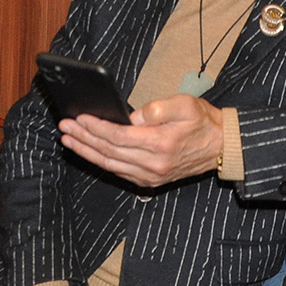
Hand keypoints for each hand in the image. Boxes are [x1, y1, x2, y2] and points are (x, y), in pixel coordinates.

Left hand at [59, 94, 223, 187]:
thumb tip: (131, 117)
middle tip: (65, 127)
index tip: (79, 118)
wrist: (221, 147)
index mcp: (160, 143)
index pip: (118, 136)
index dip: (96, 127)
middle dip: (83, 138)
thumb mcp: (185, 104)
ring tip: (69, 140)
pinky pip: (119, 172)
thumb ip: (157, 109)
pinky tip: (89, 153)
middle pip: (108, 152)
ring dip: (86, 152)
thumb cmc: (203, 122)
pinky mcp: (150, 180)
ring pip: (110, 165)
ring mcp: (151, 175)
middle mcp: (153, 164)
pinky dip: (100, 162)